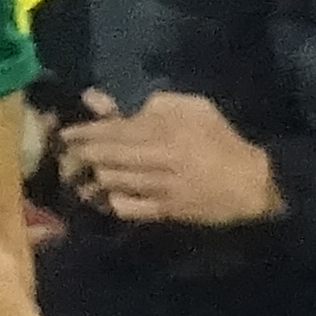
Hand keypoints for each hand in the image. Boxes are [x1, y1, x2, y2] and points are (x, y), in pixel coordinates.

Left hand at [60, 87, 283, 228]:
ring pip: (113, 182)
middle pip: (108, 157)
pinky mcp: (165, 212)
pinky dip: (111, 201)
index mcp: (167, 131)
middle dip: (81, 155)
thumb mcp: (195, 109)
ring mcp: (161, 188)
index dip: (86, 132)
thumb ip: (156, 104)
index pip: (115, 131)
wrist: (251, 183)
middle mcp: (160, 159)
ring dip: (92, 177)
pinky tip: (104, 195)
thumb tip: (117, 104)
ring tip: (77, 173)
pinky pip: (128, 208)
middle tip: (65, 153)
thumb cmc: (221, 140)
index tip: (65, 133)